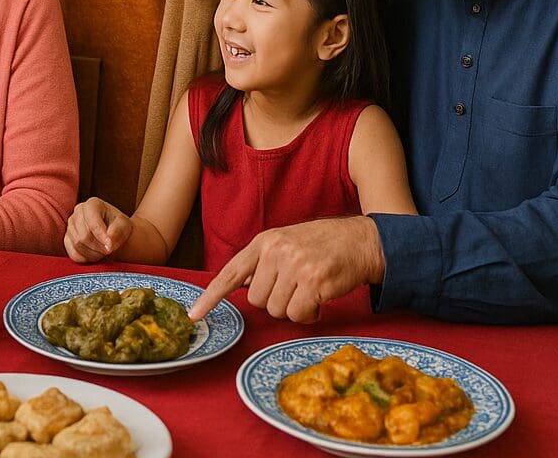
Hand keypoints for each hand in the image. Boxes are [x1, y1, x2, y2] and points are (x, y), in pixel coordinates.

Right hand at [64, 197, 132, 262]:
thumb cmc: (119, 227)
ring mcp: (70, 225)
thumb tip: (109, 242)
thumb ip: (117, 232)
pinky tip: (94, 255)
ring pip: (77, 244)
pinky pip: (72, 253)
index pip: (92, 222)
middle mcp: (78, 211)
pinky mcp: (67, 238)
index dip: (101, 236)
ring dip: (93, 253)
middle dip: (98, 247)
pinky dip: (85, 258)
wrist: (113, 234)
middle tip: (109, 250)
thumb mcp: (124, 226)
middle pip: (84, 235)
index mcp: (92, 204)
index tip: (110, 247)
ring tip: (103, 252)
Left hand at [188, 216, 385, 322]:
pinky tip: (319, 301)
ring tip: (309, 291)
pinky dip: (309, 315)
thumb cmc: (323, 246)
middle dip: (275, 302)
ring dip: (294, 309)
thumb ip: (263, 263)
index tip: (195, 313)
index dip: (211, 296)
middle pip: (256, 300)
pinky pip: (299, 314)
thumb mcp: (287, 243)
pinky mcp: (314, 282)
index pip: (231, 272)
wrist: (362, 241)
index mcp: (265, 242)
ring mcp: (295, 266)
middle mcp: (276, 251)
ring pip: (276, 310)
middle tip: (295, 289)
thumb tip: (239, 286)